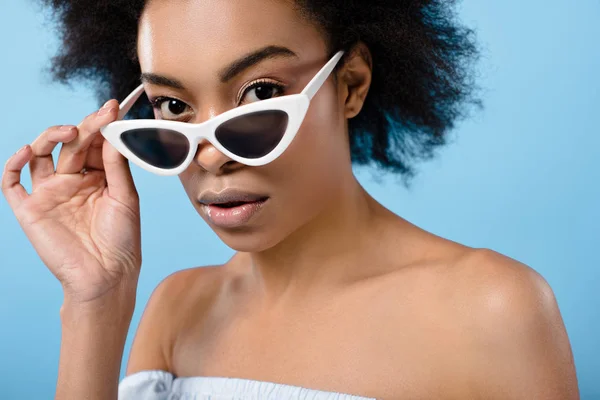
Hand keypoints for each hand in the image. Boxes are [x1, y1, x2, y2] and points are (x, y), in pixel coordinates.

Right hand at [2, 100, 140, 304]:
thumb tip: (112, 133)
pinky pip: (13, 182)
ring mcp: (50, 194)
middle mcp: (73, 182)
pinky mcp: (30, 209)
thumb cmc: (122, 241)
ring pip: (42, 155)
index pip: (96, 145)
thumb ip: (116, 167)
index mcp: (98, 179)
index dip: (102, 126)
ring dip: (51, 138)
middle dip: (85, 127)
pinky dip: (14, 163)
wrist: (106, 276)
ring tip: (70, 132)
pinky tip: (28, 151)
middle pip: (73, 145)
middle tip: (101, 114)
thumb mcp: (125, 198)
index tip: (114, 107)